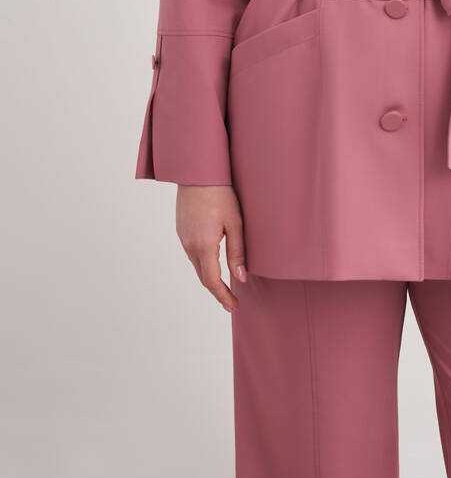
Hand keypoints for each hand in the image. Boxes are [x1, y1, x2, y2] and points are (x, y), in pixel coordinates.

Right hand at [175, 185, 247, 311]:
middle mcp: (189, 245)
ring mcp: (183, 238)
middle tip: (231, 301)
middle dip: (217, 291)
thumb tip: (241, 278)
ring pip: (196, 266)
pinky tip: (213, 262)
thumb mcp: (235, 223)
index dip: (223, 296)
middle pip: (202, 277)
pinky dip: (203, 263)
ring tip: (225, 285)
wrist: (197, 172)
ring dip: (209, 277)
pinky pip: (192, 254)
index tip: (234, 306)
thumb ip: (237, 252)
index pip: (212, 281)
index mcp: (203, 245)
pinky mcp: (181, 230)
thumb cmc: (220, 193)